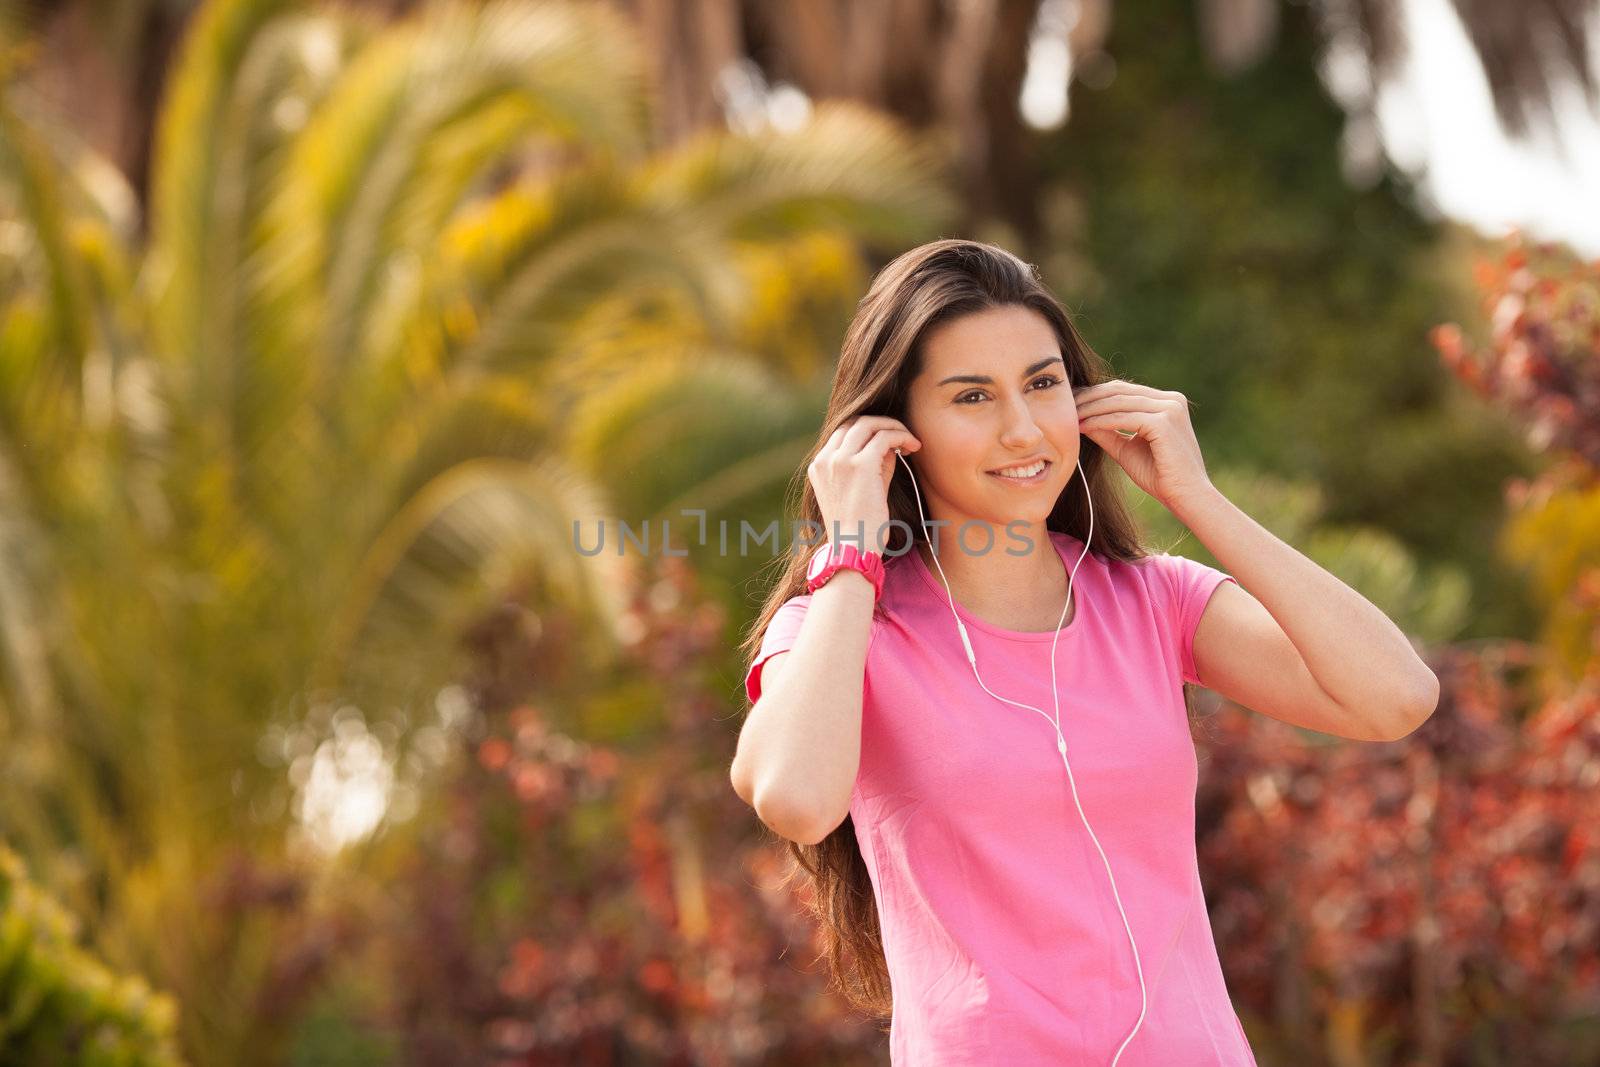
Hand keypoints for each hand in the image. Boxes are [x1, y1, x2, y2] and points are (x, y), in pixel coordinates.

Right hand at [808, 416, 920, 551]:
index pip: (842, 432)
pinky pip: (884, 437)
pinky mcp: (860, 465)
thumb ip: (871, 465)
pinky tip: (913, 447)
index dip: (867, 430)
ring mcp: (840, 460)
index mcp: (818, 466)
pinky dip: (901, 436)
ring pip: (869, 424)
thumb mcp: (861, 490)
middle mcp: (825, 459)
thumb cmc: (859, 528)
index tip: (888, 440)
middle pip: (854, 422)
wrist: (852, 551)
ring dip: (894, 427)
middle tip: (902, 435)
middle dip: (881, 424)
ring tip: (911, 441)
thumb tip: (889, 445)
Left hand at [1072, 380, 1213, 509]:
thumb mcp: (1127, 449)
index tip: (1071, 404)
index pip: (1124, 391)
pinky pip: (1124, 417)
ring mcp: (1170, 408)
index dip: (1095, 395)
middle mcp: (1172, 400)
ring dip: (1091, 409)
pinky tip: (1082, 427)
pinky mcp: (1164, 421)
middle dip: (1089, 398)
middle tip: (1065, 406)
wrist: (1186, 496)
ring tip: (1070, 417)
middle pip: (1120, 391)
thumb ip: (1107, 431)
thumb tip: (1080, 419)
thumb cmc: (1160, 477)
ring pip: (1119, 402)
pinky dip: (1100, 421)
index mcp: (1167, 403)